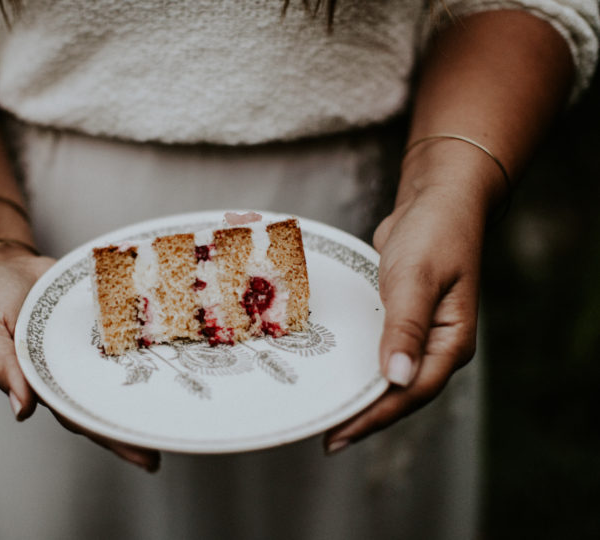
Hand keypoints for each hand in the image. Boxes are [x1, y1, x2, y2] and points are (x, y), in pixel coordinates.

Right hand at [0, 251, 160, 471]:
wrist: (2, 264)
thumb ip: (0, 368)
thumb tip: (22, 412)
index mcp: (45, 382)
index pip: (82, 416)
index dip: (112, 437)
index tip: (145, 456)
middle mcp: (74, 367)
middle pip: (113, 398)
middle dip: (143, 420)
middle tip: (179, 437)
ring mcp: (92, 343)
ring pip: (126, 366)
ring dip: (156, 380)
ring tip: (191, 397)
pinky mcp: (105, 316)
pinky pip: (128, 329)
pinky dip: (151, 338)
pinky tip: (181, 346)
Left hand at [324, 182, 484, 452]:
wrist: (437, 199)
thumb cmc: (434, 233)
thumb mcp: (417, 278)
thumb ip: (406, 326)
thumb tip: (396, 378)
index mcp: (451, 342)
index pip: (411, 392)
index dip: (375, 416)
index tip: (339, 432)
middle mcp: (438, 346)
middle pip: (400, 393)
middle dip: (364, 414)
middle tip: (324, 433)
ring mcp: (420, 335)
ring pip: (388, 376)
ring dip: (360, 393)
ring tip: (325, 411)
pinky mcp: (402, 321)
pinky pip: (379, 352)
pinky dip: (359, 365)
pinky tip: (335, 370)